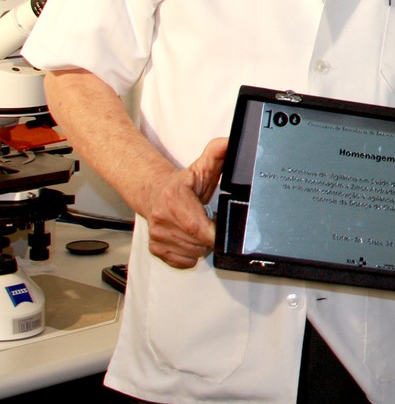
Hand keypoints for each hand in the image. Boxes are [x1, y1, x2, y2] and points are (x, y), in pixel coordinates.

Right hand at [146, 137, 227, 268]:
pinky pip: (182, 261)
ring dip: (202, 244)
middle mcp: (162, 219)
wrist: (154, 192)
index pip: (197, 227)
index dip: (213, 232)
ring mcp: (158, 236)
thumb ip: (218, 152)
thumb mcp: (203, 165)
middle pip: (198, 243)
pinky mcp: (156, 249)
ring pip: (192, 254)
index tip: (220, 225)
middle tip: (211, 221)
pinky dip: (191, 253)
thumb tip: (231, 142)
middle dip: (211, 236)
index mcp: (174, 199)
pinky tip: (191, 237)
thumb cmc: (182, 183)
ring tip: (201, 226)